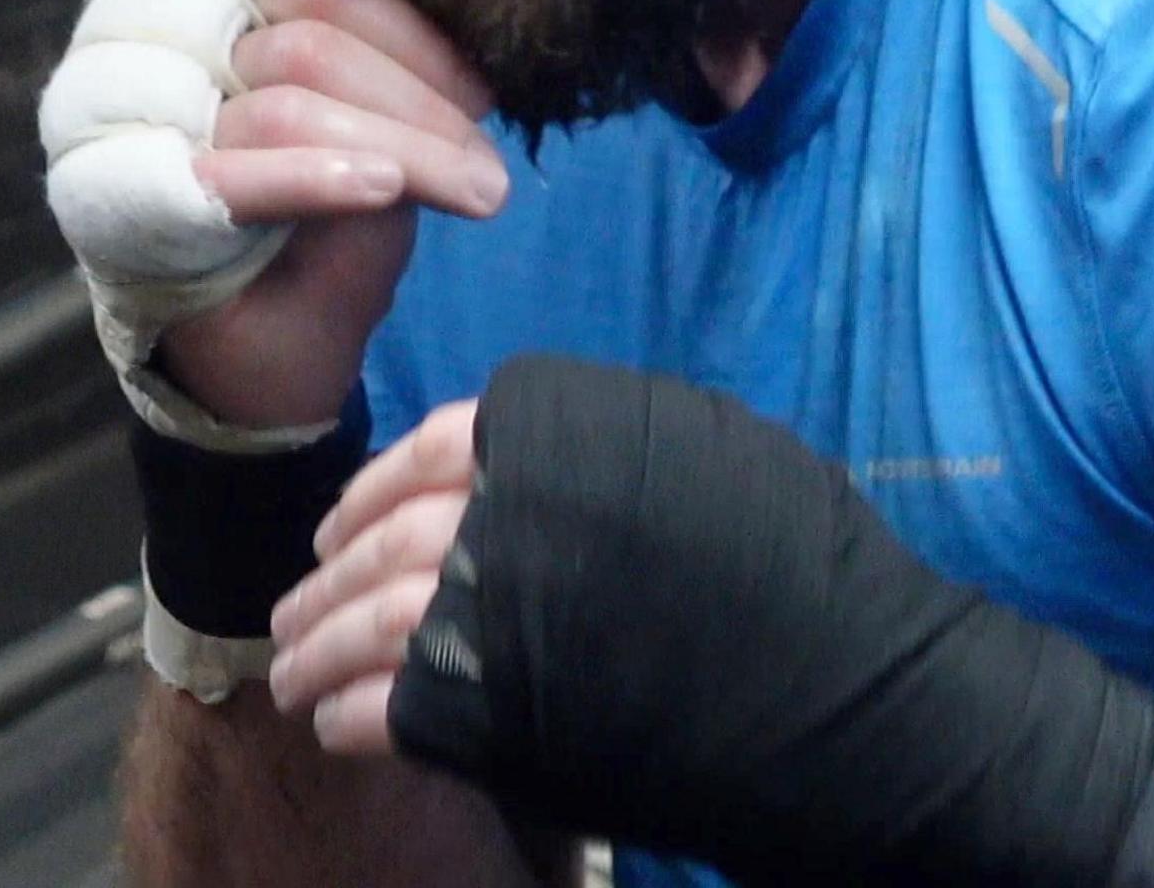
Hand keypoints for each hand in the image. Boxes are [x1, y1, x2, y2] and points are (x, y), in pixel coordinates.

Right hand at [157, 0, 509, 429]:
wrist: (267, 355)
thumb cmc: (316, 210)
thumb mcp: (357, 91)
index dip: (408, 29)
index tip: (481, 89)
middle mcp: (151, 46)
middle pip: (311, 34)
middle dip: (418, 96)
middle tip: (489, 161)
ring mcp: (135, 124)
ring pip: (293, 101)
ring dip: (403, 147)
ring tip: (477, 192)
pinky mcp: (130, 205)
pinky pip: (240, 171)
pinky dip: (320, 176)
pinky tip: (383, 188)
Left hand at [304, 360, 1153, 887]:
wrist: (857, 701)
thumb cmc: (799, 571)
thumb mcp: (705, 447)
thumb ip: (596, 440)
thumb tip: (507, 462)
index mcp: (562, 427)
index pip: (427, 451)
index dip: (371, 495)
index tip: (343, 526)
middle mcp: (517, 502)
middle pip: (384, 540)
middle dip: (328, 578)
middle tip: (297, 609)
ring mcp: (504, 605)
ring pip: (370, 622)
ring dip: (322, 650)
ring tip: (297, 675)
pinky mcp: (505, 707)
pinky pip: (395, 705)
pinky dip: (358, 715)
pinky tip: (344, 725)